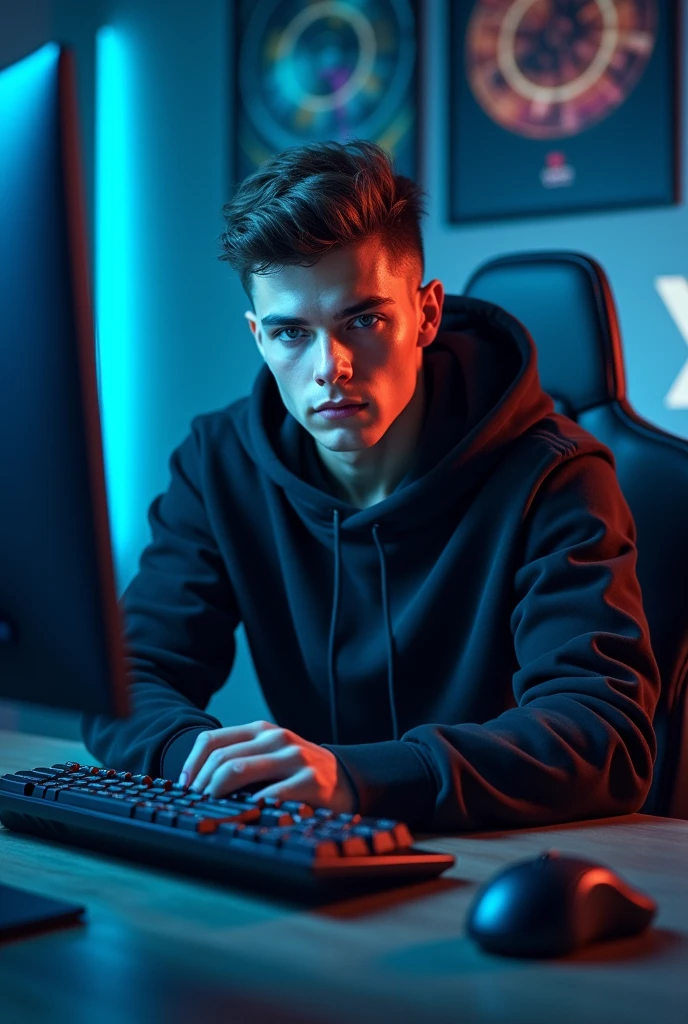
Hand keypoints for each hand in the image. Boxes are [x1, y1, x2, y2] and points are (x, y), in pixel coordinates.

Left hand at [178, 720, 356, 813]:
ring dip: (218, 793)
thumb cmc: (298, 771)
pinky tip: (245, 814)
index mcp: (261, 730)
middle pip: (222, 757)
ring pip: (239, 769)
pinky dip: (251, 805)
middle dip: (201, 784)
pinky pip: (271, 793)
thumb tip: (196, 784)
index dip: (191, 765)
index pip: (212, 740)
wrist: (347, 778)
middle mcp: (275, 738)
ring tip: (212, 810)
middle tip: (195, 804)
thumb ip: (240, 760)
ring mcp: (293, 757)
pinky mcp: (310, 780)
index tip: (183, 787)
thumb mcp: (269, 755)